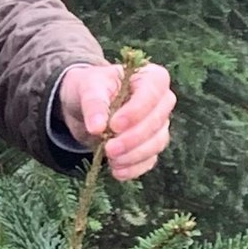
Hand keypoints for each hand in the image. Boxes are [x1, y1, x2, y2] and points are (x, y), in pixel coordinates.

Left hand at [57, 61, 175, 180]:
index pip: (153, 93)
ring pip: (157, 143)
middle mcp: (162, 101)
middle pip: (157, 122)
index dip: (136, 112)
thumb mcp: (88, 88)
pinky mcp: (151, 145)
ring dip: (134, 155)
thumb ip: (94, 103)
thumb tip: (97, 127)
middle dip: (133, 138)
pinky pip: (150, 160)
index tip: (113, 125)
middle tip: (109, 148)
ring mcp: (159, 125)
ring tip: (110, 159)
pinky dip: (134, 168)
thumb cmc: (91, 88)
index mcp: (151, 77)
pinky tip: (117, 171)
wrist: (86, 105)